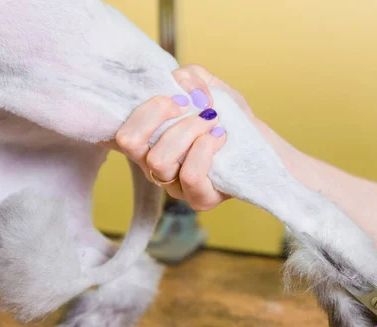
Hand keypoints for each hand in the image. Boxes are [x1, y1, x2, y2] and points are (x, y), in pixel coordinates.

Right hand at [115, 64, 254, 210]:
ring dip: (188, 130)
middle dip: (159, 112)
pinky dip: (205, 148)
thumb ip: (190, 76)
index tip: (170, 95)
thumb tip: (177, 81)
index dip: (133, 110)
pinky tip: (219, 137)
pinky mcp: (198, 199)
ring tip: (211, 121)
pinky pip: (188, 175)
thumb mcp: (208, 87)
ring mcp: (173, 185)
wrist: (261, 144)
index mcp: (147, 139)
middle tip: (188, 104)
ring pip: (159, 160)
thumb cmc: (228, 117)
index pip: (115, 132)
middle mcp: (153, 164)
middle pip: (129, 142)